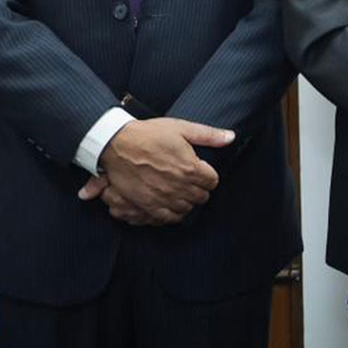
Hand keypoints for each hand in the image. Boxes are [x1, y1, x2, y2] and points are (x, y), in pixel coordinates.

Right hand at [84, 118, 225, 224]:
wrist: (117, 144)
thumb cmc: (149, 134)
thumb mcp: (181, 128)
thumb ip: (209, 135)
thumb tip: (230, 137)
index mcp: (190, 168)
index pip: (213, 182)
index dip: (209, 176)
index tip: (201, 172)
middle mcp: (179, 186)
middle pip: (201, 197)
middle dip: (199, 189)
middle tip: (190, 181)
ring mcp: (163, 198)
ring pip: (186, 209)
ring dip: (186, 202)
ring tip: (180, 191)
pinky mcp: (147, 205)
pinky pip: (168, 218)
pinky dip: (172, 213)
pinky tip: (170, 204)